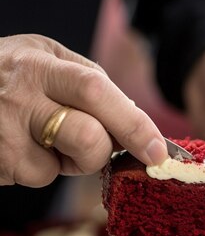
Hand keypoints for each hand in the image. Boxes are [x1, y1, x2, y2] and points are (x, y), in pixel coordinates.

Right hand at [0, 34, 167, 186]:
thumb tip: (135, 120)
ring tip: (39, 136)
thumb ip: (89, 81)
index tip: (159, 152)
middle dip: (102, 151)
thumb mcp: (45, 57)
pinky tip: (18, 146)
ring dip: (64, 161)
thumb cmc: (9, 74)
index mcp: (41, 65)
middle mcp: (20, 96)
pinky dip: (37, 168)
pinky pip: (36, 178)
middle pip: (88, 138)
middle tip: (93, 144)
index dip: (134, 124)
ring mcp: (2, 132)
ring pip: (62, 168)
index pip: (97, 91)